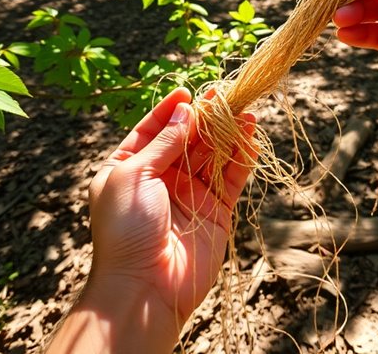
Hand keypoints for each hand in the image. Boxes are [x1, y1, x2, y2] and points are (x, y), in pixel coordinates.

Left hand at [67, 88, 255, 350]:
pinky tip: (251, 136)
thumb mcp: (134, 175)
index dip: (169, 111)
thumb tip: (186, 113)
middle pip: (186, 139)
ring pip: (212, 155)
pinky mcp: (216, 211)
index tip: (187, 91)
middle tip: (222, 93)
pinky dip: (242, 157)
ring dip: (227, 132)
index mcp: (128, 169)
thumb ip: (163, 143)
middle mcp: (160, 179)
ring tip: (243, 108)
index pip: (151, 131)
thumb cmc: (126, 228)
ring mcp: (189, 195)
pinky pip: (231, 178)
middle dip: (203, 117)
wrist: (144, 286)